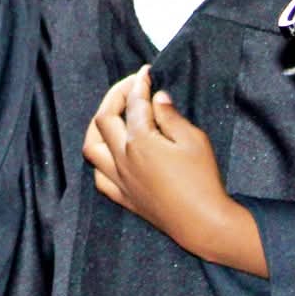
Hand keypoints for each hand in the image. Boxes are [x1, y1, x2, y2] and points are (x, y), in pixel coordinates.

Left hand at [82, 67, 265, 275]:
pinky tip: (112, 153)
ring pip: (92, 146)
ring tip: (113, 115)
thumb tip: (157, 98)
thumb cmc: (202, 180)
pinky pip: (99, 176)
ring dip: (98, 126)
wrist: (203, 223)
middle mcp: (122, 158)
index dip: (139, 83)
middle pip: (104, 118)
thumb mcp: (194, 140)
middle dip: (116, 95)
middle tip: (132, 86)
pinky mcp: (124, 197)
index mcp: (140, 141)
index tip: (146, 73)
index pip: (134, 103)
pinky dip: (101, 159)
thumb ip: (170, 116)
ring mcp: (120, 179)